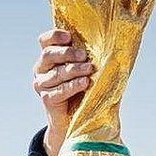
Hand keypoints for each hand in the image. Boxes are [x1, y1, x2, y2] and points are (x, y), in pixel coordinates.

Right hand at [33, 28, 93, 155]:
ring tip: (89, 69)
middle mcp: (41, 68)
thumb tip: (113, 45)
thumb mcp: (86, 70)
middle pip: (48, 54)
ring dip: (74, 70)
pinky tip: (84, 83)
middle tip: (83, 55)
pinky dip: (73, 86)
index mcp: (50, 56)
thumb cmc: (85, 90)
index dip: (55, 36)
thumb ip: (89, 57)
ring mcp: (42, 84)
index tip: (69, 37)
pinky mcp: (47, 99)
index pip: (45, 40)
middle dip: (67, 53)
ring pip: (56, 73)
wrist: (77, 119)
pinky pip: (59, 91)